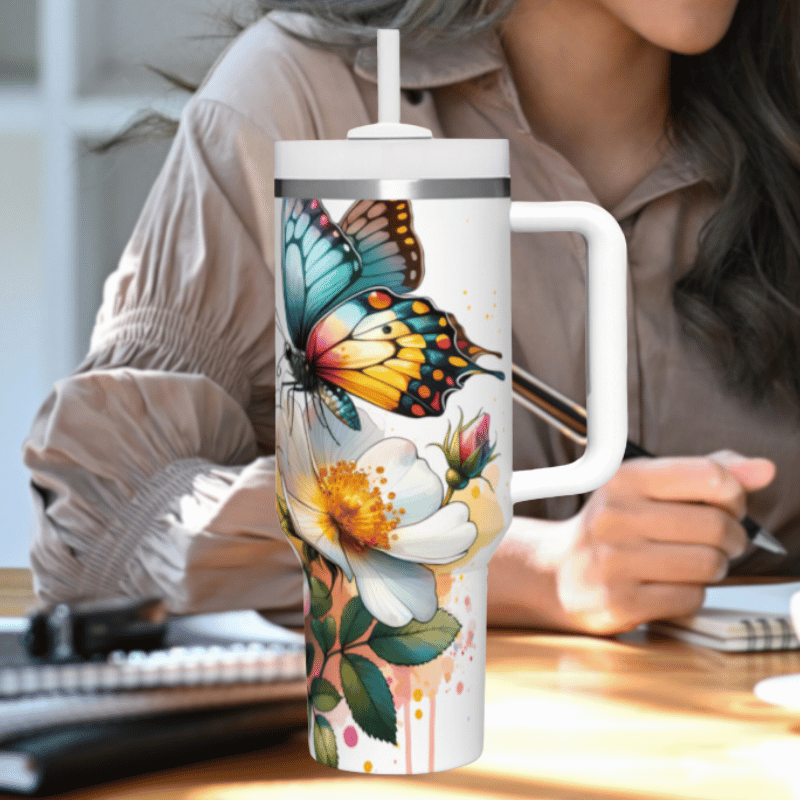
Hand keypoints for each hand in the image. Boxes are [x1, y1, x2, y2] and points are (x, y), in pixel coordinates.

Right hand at [551, 450, 775, 634]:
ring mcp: (614, 561)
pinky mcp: (619, 602)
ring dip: (714, 567)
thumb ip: (705, 473)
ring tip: (695, 562)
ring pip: (708, 564)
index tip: (728, 505)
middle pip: (715, 525)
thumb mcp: (648, 488)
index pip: (709, 476)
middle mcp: (614, 516)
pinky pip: (690, 597)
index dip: (734, 495)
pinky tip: (671, 584)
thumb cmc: (614, 527)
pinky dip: (692, 593)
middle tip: (721, 541)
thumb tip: (763, 470)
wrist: (559, 573)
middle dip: (732, 537)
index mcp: (623, 479)